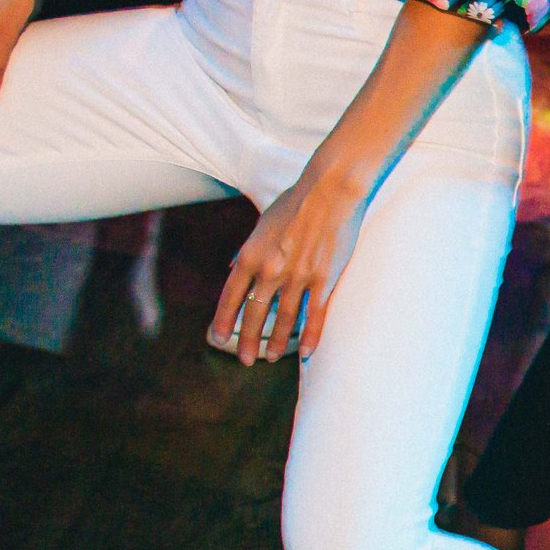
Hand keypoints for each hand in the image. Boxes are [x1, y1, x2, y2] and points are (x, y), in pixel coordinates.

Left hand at [210, 163, 371, 364]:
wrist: (331, 190)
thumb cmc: (297, 202)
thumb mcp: (262, 223)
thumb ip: (247, 249)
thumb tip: (231, 267)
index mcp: (251, 254)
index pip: (230, 296)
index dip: (223, 320)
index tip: (218, 338)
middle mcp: (270, 269)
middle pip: (254, 314)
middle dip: (246, 340)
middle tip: (244, 359)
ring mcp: (298, 277)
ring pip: (284, 320)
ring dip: (277, 342)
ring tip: (272, 357)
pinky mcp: (324, 279)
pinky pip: (316, 315)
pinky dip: (311, 337)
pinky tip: (305, 352)